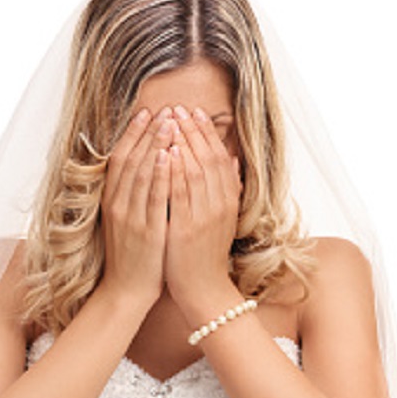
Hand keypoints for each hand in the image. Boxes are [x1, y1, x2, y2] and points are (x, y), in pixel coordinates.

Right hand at [98, 106, 174, 308]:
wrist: (126, 291)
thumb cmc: (132, 257)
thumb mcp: (127, 221)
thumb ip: (134, 196)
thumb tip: (148, 168)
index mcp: (112, 201)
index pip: (120, 158)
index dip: (132, 134)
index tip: (146, 112)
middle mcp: (118, 205)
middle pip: (131, 159)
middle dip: (147, 132)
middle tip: (163, 109)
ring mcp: (130, 218)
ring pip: (141, 173)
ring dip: (155, 145)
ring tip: (169, 122)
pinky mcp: (146, 231)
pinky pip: (153, 198)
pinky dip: (160, 174)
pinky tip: (169, 156)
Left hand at [164, 105, 241, 310]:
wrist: (203, 289)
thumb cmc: (206, 254)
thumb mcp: (222, 218)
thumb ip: (228, 189)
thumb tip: (232, 159)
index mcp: (227, 201)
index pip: (219, 157)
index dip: (206, 133)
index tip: (193, 113)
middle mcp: (219, 205)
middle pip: (207, 158)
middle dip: (191, 131)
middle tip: (177, 108)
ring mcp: (203, 216)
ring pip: (194, 170)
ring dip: (180, 143)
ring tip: (168, 121)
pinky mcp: (186, 229)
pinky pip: (179, 194)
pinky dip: (173, 171)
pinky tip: (164, 152)